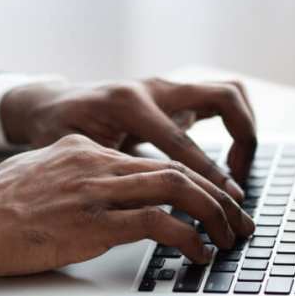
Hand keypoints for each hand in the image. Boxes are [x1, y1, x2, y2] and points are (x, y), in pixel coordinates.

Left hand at [0, 77, 256, 197]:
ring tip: (239, 169)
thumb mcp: (74, 153)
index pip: (180, 143)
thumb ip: (107, 172)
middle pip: (223, 98)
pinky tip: (226, 161)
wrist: (49, 103)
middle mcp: (152, 89)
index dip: (207, 175)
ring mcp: (165, 88)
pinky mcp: (172, 96)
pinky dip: (232, 126)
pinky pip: (215, 102)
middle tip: (240, 178)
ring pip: (227, 94)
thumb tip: (138, 207)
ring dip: (245, 128)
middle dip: (245, 136)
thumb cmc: (57, 130)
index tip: (226, 201)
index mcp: (127, 104)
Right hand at [0, 135, 255, 274]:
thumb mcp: (33, 173)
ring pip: (178, 188)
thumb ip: (66, 173)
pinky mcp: (95, 223)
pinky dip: (189, 238)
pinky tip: (199, 254)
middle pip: (176, 168)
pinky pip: (159, 224)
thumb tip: (84, 188)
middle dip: (217, 195)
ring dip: (214, 214)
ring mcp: (97, 190)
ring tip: (230, 238)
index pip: (152, 158)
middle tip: (238, 220)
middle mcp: (96, 162)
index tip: (209, 201)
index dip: (190, 180)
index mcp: (84, 150)